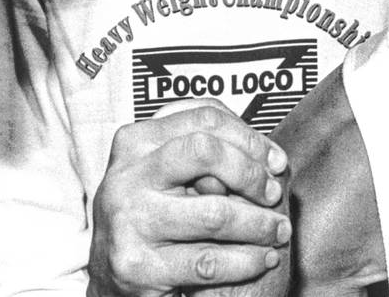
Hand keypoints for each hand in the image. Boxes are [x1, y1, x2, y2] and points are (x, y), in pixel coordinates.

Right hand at [87, 99, 290, 296]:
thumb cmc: (153, 211)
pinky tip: (261, 259)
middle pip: (205, 152)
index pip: (204, 118)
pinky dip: (247, 261)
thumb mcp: (169, 170)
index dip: (249, 137)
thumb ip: (211, 151)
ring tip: (278, 230)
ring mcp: (130, 220)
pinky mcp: (138, 264)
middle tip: (273, 194)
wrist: (110, 271)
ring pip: (214, 213)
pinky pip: (209, 261)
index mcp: (137, 140)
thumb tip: (272, 157)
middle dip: (251, 173)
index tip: (274, 161)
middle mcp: (128, 175)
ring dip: (259, 224)